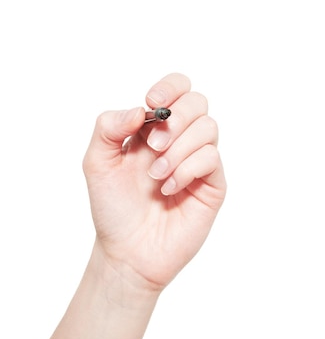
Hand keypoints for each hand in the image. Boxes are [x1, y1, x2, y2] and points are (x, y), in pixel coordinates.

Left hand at [82, 73, 225, 291]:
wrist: (128, 252)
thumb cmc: (113, 209)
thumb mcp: (97, 163)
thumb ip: (109, 128)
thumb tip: (140, 110)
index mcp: (155, 129)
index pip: (178, 90)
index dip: (170, 87)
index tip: (153, 104)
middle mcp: (181, 141)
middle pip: (198, 102)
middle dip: (176, 118)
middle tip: (153, 146)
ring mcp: (199, 162)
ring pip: (208, 128)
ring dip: (179, 148)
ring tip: (156, 176)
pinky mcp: (213, 184)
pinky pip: (211, 159)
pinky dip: (187, 169)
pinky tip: (168, 188)